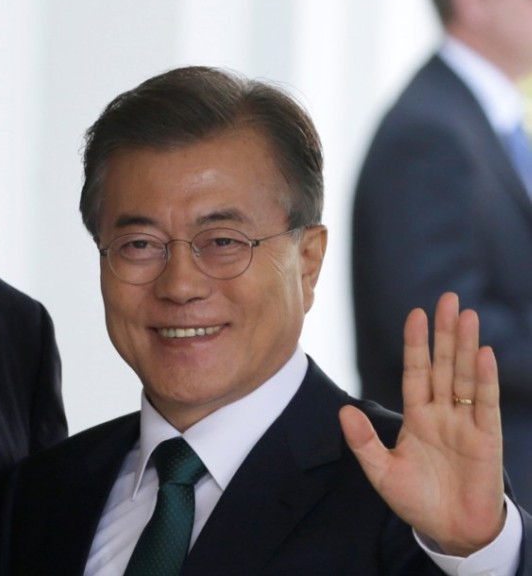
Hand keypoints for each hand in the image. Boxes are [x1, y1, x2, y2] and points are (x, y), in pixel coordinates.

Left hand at [339, 292, 504, 555]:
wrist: (451, 532)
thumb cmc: (417, 501)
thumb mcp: (381, 471)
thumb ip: (363, 441)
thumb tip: (343, 410)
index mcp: (418, 417)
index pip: (416, 371)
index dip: (415, 344)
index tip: (415, 314)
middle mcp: (443, 413)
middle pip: (445, 364)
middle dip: (444, 332)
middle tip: (447, 298)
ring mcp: (466, 423)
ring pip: (466, 375)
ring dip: (466, 345)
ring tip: (466, 314)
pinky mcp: (486, 438)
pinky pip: (486, 403)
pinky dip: (486, 378)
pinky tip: (484, 352)